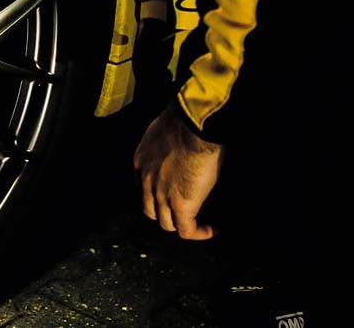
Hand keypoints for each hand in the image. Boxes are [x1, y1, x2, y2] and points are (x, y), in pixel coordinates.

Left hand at [133, 104, 223, 239]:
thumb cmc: (183, 121)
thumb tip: (179, 147)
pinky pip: (186, 230)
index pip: (143, 187)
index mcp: (140, 162)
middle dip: (165, 212)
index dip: (157, 194)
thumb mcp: (163, 132)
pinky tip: (212, 229)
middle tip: (184, 209)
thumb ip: (166, 145)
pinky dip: (198, 233)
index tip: (172, 192)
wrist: (192, 126)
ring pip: (166, 223)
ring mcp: (162, 196)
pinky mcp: (181, 206)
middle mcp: (146, 181)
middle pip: (150, 209)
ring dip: (181, 224)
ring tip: (199, 221)